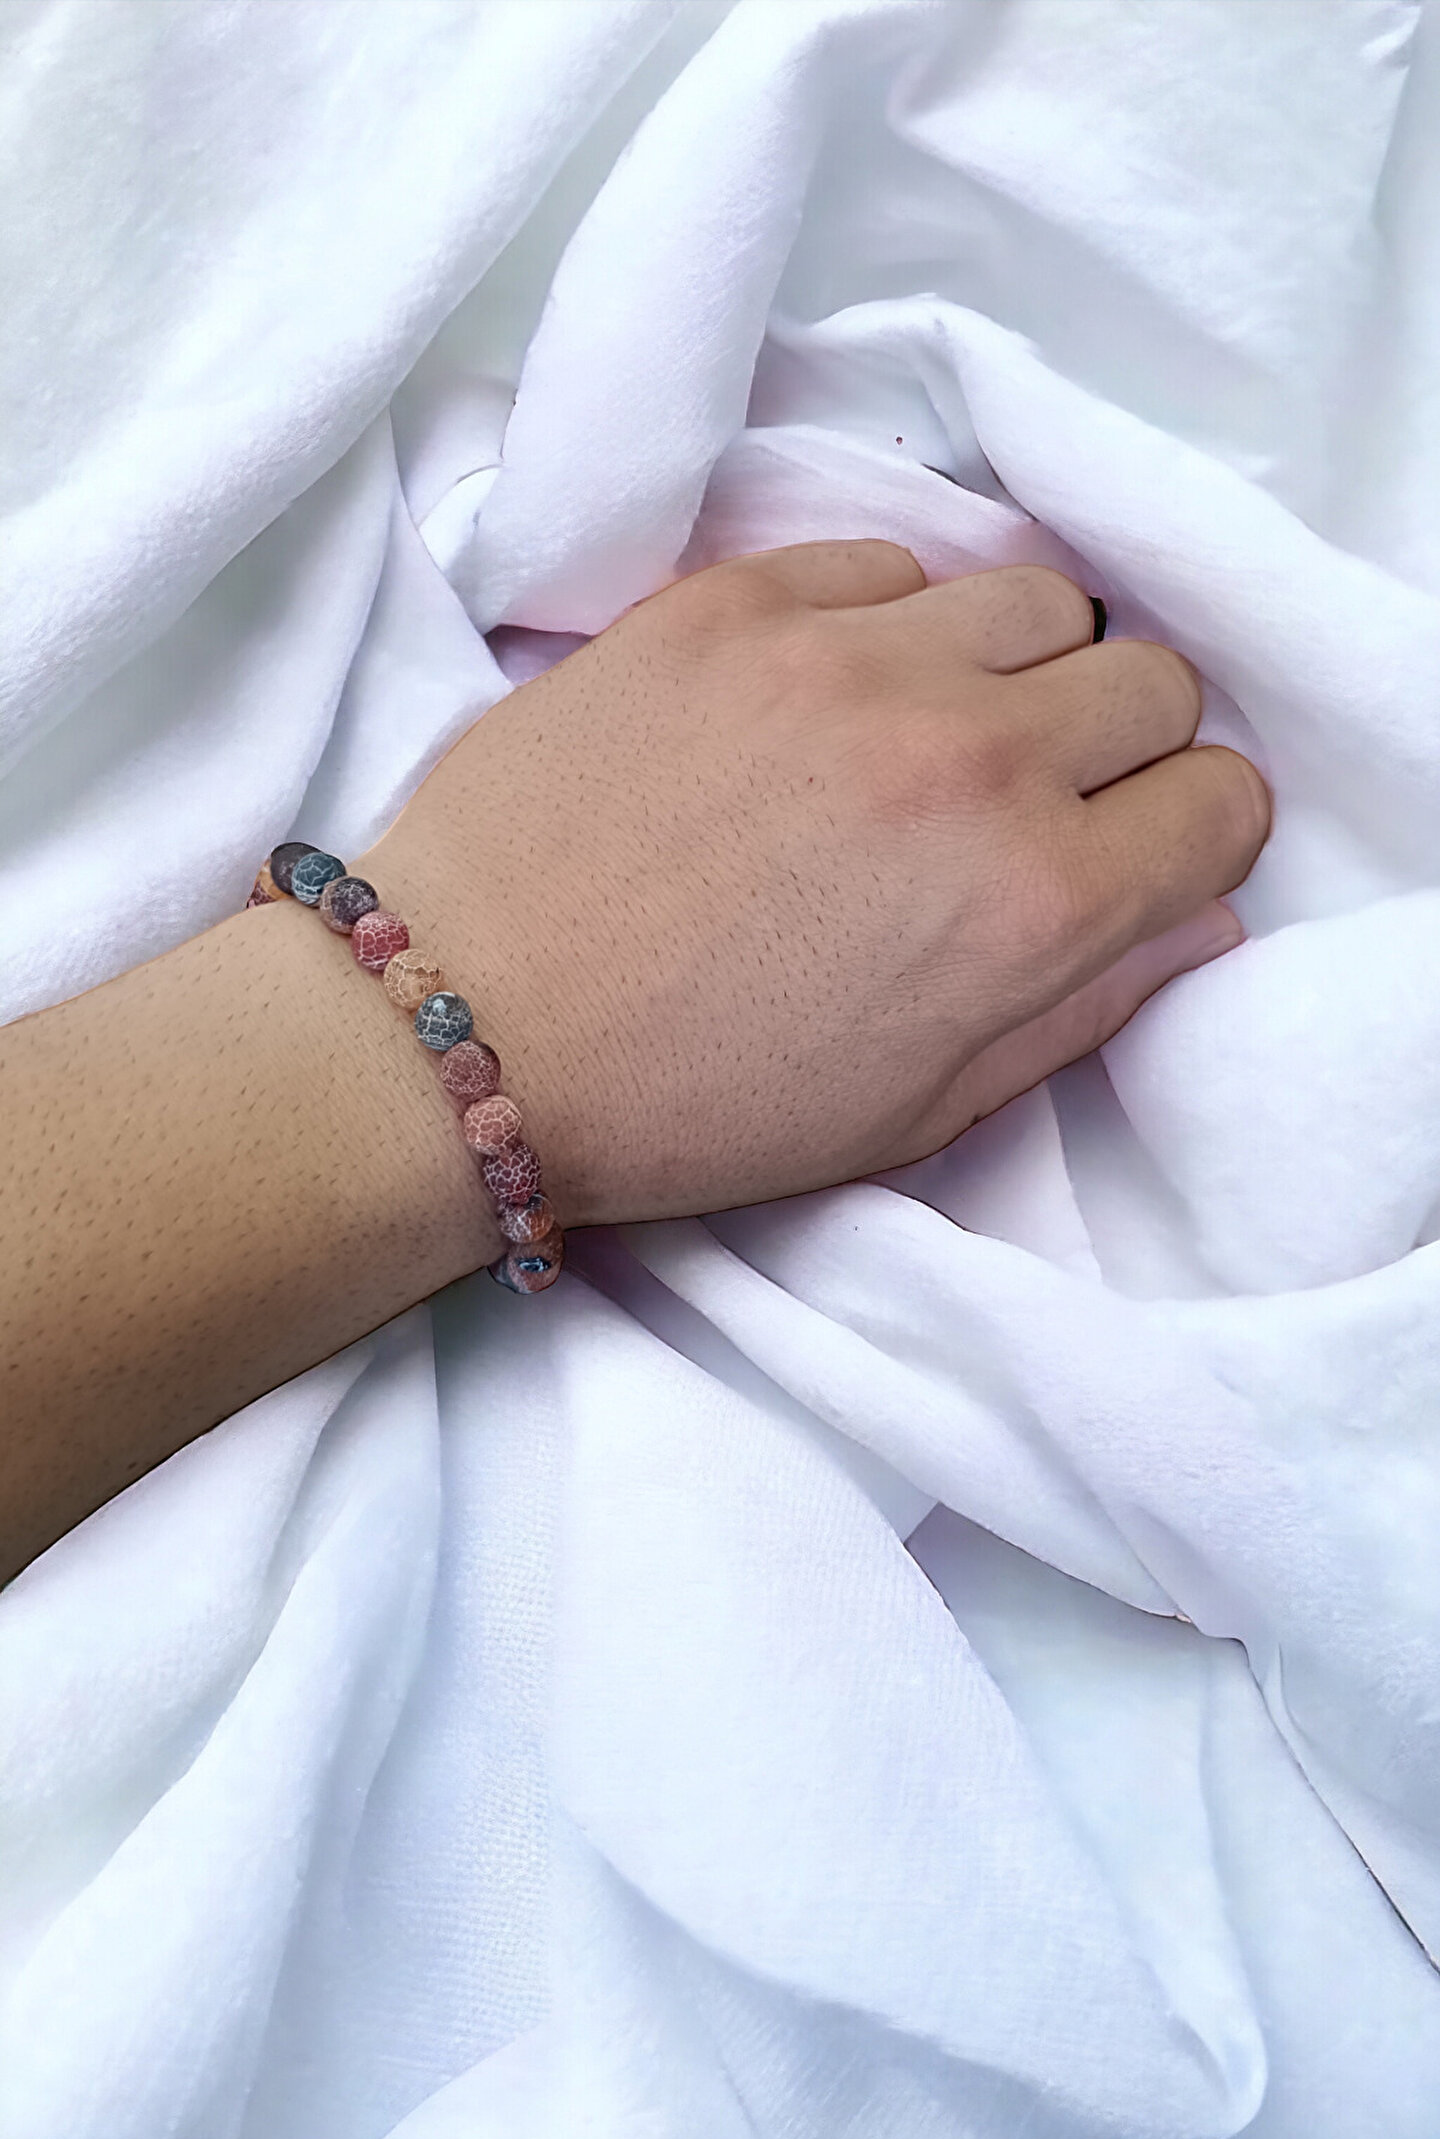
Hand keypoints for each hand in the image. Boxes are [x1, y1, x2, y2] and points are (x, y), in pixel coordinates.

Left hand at [361, 541, 1268, 1227]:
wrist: (459, 1026)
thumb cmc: (691, 1103)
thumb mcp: (917, 1110)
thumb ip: (1082, 1004)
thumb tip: (1191, 915)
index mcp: (1031, 903)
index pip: (1226, 801)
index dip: (1188, 838)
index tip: (1130, 856)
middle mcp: (969, 755)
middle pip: (1155, 680)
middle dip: (1122, 746)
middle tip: (1035, 799)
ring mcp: (847, 657)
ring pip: (1038, 594)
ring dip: (1015, 666)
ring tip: (928, 734)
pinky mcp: (735, 598)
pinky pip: (890, 561)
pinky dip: (889, 621)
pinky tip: (821, 696)